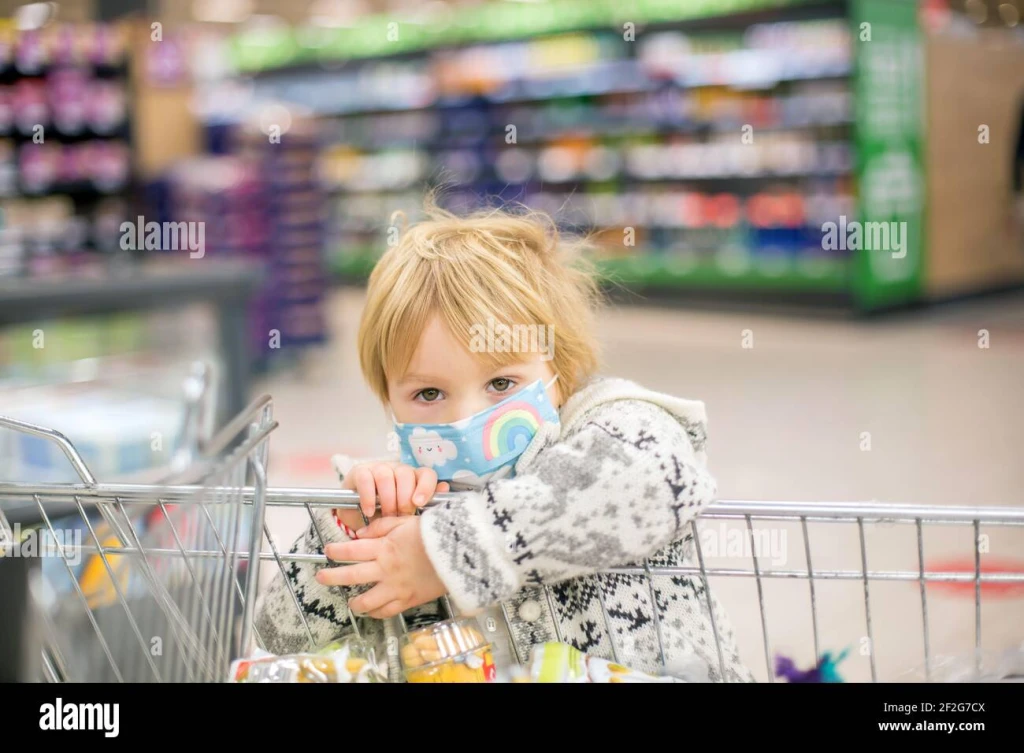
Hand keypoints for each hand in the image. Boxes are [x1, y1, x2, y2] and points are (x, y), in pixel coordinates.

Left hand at [316, 516, 445, 618]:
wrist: (462, 553)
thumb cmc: (436, 534)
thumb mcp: (406, 521)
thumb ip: (382, 526)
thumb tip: (362, 533)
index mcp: (384, 547)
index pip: (351, 550)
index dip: (336, 551)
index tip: (328, 551)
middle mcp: (386, 569)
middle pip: (350, 576)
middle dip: (331, 577)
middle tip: (321, 577)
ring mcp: (396, 588)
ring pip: (365, 601)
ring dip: (354, 602)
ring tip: (349, 602)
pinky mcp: (408, 600)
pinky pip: (386, 611)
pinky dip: (376, 612)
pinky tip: (371, 610)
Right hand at [341, 461, 449, 518]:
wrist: (359, 517)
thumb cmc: (387, 515)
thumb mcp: (406, 513)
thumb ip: (424, 502)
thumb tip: (445, 488)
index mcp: (413, 478)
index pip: (426, 474)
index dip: (425, 487)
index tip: (419, 503)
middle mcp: (398, 469)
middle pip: (406, 474)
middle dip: (404, 499)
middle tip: (400, 516)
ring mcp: (378, 468)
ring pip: (386, 476)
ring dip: (387, 499)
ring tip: (386, 516)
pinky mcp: (360, 471)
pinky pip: (366, 479)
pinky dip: (368, 497)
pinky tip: (369, 511)